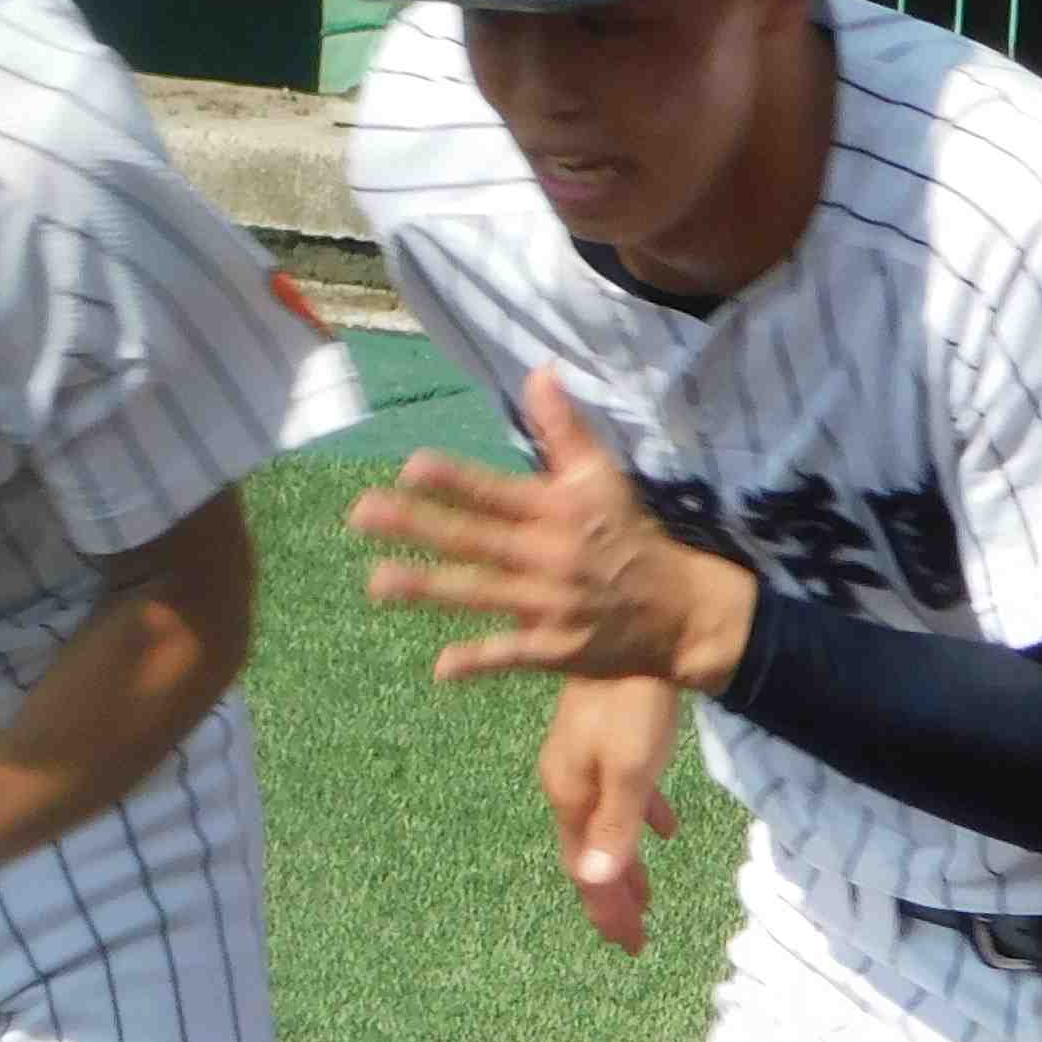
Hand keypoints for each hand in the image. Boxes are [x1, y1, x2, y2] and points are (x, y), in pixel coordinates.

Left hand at [355, 366, 759, 692]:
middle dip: (417, 526)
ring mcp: (551, 606)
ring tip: (376, 583)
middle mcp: (550, 556)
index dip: (456, 481)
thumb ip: (564, 429)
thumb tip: (539, 372)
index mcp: (557, 511)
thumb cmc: (630, 535)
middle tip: (362, 514)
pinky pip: (512, 655)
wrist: (680, 609)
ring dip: (428, 589)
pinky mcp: (558, 650)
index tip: (410, 467)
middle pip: (475, 540)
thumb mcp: (603, 478)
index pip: (498, 492)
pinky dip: (479, 662)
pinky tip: (441, 668)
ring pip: (481, 594)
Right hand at [538, 676, 685, 953]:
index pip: (586, 871)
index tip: (630, 946)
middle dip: (613, 896)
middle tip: (637, 935)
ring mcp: (584, 758)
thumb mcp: (630, 768)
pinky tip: (667, 827)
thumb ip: (616, 825)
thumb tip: (596, 884)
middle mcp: (568, 781)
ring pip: (604, 826)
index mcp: (570, 795)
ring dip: (626, 863)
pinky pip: (620, 792)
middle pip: (591, 853)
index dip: (607, 911)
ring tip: (648, 896)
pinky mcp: (603, 736)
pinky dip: (640, 818)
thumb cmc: (634, 702)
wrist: (637, 627)